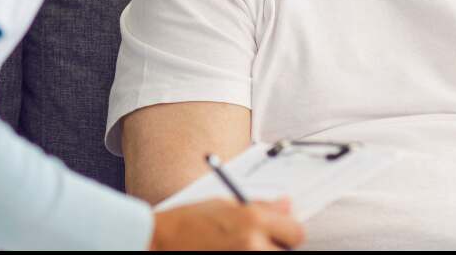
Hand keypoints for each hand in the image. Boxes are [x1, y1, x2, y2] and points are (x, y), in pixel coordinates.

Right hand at [150, 198, 303, 249]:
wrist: (160, 242)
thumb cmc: (188, 223)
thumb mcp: (225, 204)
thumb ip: (261, 207)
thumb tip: (288, 205)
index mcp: (252, 220)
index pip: (296, 231)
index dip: (287, 230)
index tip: (278, 231)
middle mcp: (253, 245)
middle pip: (289, 251)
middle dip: (277, 246)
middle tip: (258, 242)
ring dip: (264, 253)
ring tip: (240, 248)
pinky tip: (232, 252)